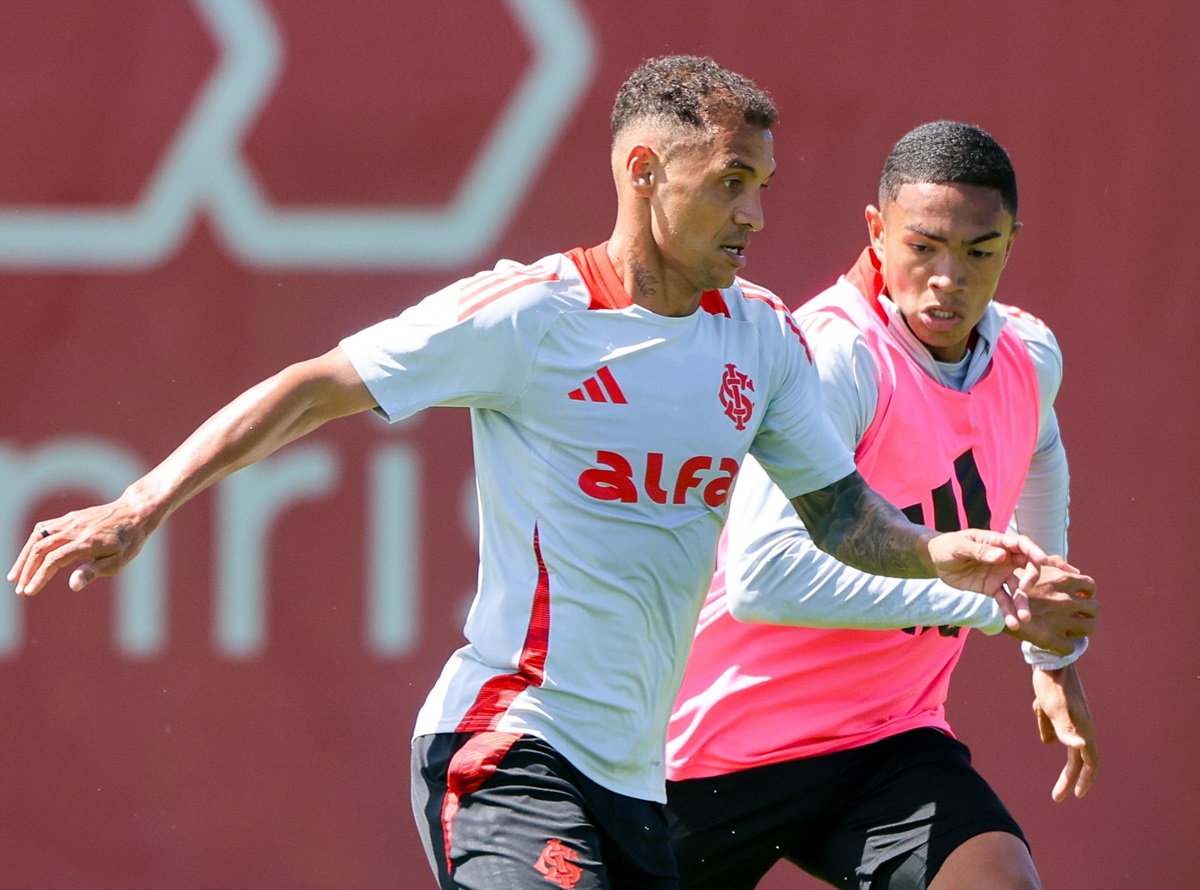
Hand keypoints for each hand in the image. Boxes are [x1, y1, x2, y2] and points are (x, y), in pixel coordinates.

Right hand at [8, 497, 155, 596]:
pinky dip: (32, 543)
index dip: (39, 577)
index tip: (29, 592)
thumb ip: (94, 572)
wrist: (135, 511)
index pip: (53, 561)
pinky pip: (43, 529)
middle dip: (26, 571)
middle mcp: (74, 530)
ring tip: (16, 575)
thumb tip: (72, 585)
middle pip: (39, 549)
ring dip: (24, 557)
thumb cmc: (129, 540)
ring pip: (37, 537)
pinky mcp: (69, 518)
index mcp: (86, 543)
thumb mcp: (118, 561)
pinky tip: (29, 556)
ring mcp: (70, 521)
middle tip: (19, 589)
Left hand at [927, 529, 1046, 627]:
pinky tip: (1012, 624)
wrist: (936, 561)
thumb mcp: (959, 547)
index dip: (1033, 550)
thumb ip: (979, 551)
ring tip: (1024, 618)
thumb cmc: (947, 547)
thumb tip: (1001, 556)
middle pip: (1027, 566)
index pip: (1021, 544)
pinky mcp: (993, 589)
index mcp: (997, 542)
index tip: (1043, 560)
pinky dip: (1009, 612)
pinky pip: (1005, 601)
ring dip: (1022, 603)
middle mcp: (1004, 558)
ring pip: (1018, 589)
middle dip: (1032, 577)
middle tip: (1025, 588)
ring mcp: (1000, 575)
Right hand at [1003, 555, 1096, 654]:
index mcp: (1063, 580)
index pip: (1091, 587)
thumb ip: (1055, 564)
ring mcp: (1059, 620)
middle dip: (1087, 612)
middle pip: (1095, 609)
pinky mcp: (1049, 639)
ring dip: (1081, 630)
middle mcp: (1065, 600)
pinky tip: (1055, 642)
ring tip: (1069, 629)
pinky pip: (1069, 647)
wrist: (989, 605)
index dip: (1086, 593)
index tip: (1078, 598)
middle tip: (1077, 616)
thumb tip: (1076, 571)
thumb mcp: (1032, 566)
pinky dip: (1063, 646)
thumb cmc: (1009, 583)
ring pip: (1088, 629)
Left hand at [1032, 663, 1097, 800]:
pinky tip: (1039, 705)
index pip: (1090, 762)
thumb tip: (1080, 747)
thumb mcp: (1053, 707)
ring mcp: (1071, 716)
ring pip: (1061, 736)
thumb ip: (1064, 728)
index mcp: (1083, 728)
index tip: (1076, 796)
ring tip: (1041, 709)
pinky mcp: (1060, 707)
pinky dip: (1044, 719)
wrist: (1048, 658)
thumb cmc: (1051, 683)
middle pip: (1076, 758)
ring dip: (1051, 733)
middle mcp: (1080, 724)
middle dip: (1068, 778)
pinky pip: (1051, 721)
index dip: (1085, 780)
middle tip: (1056, 797)